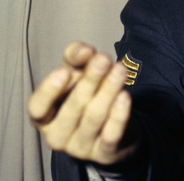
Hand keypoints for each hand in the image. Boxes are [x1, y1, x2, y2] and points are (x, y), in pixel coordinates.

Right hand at [27, 41, 138, 164]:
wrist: (115, 125)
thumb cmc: (87, 94)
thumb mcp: (77, 72)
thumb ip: (76, 57)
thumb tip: (84, 51)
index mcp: (44, 117)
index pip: (37, 108)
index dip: (49, 91)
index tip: (66, 71)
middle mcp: (57, 135)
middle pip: (72, 109)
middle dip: (89, 81)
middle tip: (103, 59)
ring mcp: (80, 147)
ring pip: (94, 118)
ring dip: (108, 91)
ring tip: (120, 70)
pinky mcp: (104, 153)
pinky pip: (111, 135)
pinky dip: (119, 115)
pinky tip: (125, 96)